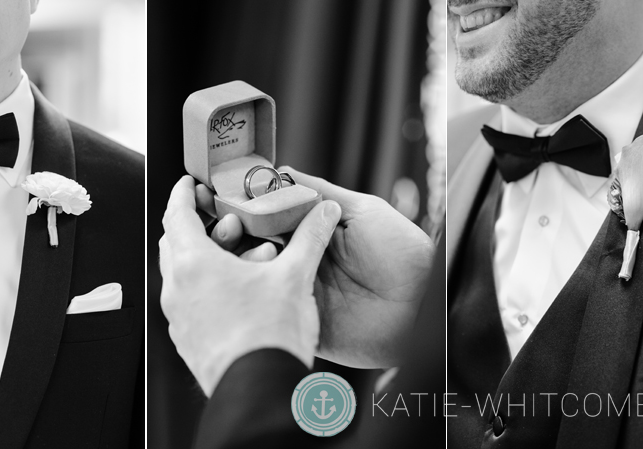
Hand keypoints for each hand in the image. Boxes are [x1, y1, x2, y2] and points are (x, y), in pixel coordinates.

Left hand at [159, 176, 341, 395]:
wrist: (259, 390)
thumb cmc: (267, 337)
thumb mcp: (294, 277)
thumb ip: (309, 239)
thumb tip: (324, 213)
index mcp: (194, 264)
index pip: (175, 214)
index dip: (182, 194)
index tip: (189, 184)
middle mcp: (177, 289)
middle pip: (177, 243)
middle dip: (202, 228)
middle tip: (230, 222)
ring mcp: (179, 317)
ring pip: (186, 275)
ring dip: (211, 260)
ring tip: (249, 262)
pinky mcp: (188, 340)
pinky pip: (192, 303)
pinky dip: (210, 289)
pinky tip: (243, 296)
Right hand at [212, 168, 435, 368]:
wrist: (424, 303)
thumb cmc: (403, 253)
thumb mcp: (361, 209)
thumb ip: (318, 192)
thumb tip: (279, 171)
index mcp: (311, 236)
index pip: (264, 220)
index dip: (241, 209)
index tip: (218, 196)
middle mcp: (300, 263)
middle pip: (251, 247)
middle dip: (231, 233)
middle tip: (227, 223)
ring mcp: (297, 294)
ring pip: (254, 277)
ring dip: (242, 260)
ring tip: (248, 247)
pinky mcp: (300, 323)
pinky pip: (270, 310)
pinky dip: (257, 294)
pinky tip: (257, 276)